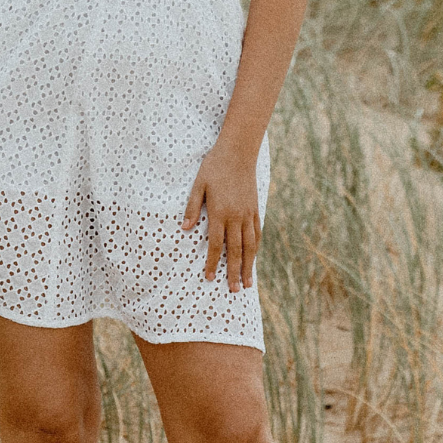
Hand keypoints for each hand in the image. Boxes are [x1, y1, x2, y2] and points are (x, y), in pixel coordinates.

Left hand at [181, 144, 260, 291]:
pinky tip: (254, 258)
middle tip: (235, 290)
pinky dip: (256, 248)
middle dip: (234, 272)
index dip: (213, 263)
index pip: (216, 245)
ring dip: (249, 265)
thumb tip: (185, 229)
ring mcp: (248, 214)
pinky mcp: (255, 208)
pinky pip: (257, 233)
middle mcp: (236, 217)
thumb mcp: (198, 185)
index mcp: (220, 213)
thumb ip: (192, 207)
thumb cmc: (214, 167)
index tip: (210, 278)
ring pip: (250, 245)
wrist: (238, 152)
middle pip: (236, 250)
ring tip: (248, 283)